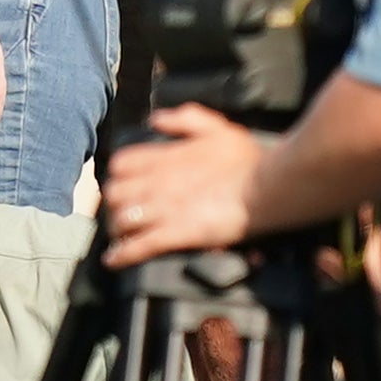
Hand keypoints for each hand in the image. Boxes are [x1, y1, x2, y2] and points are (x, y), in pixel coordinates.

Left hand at [102, 102, 270, 263]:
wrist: (266, 188)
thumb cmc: (247, 160)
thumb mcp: (216, 128)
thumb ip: (184, 119)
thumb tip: (155, 119)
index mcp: (165, 157)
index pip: (121, 164)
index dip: (118, 176)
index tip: (123, 185)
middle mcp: (157, 182)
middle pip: (114, 194)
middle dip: (114, 205)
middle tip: (121, 214)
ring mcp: (165, 209)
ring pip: (122, 220)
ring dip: (117, 230)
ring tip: (119, 238)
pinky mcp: (177, 233)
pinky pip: (140, 245)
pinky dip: (123, 254)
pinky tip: (114, 260)